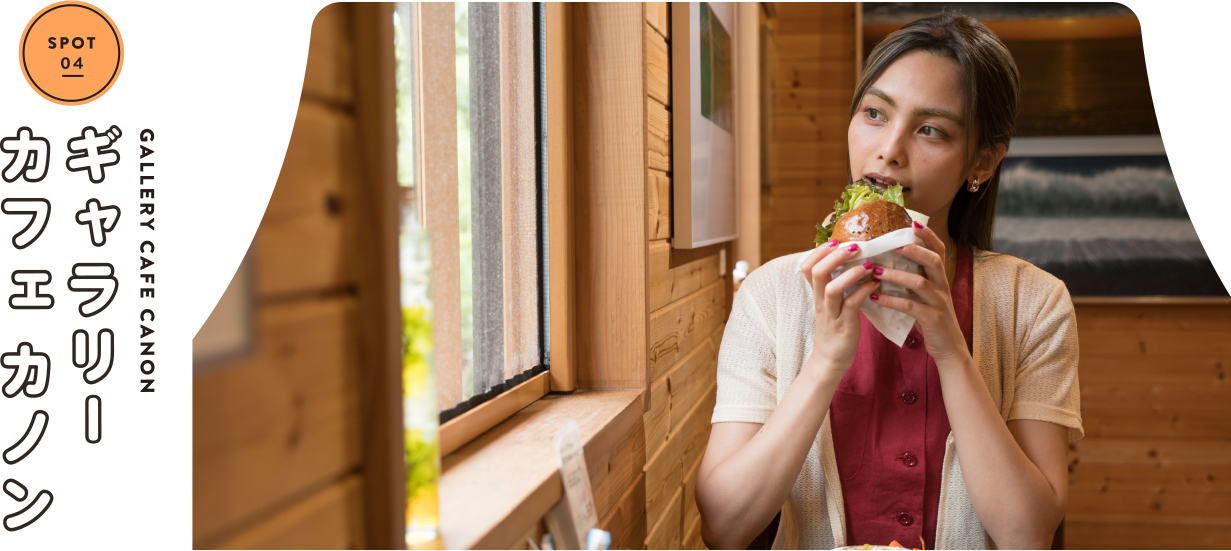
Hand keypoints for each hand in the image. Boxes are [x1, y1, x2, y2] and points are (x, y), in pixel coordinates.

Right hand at [798, 240, 879, 379]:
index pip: (807, 267)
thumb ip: (836, 285)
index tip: (835, 241)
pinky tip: (876, 283)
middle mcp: (821, 302)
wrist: (830, 361)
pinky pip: (851, 305)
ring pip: (832, 288)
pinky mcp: (845, 326)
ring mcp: (832, 314)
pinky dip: (863, 291)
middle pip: (817, 272)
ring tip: (868, 264)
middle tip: (854, 246)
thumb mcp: (830, 305)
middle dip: (835, 256)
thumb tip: (849, 263)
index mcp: (817, 294)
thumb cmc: (835, 329)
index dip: (819, 251)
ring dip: (851, 273)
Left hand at [869, 222, 968, 362]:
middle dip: (912, 250)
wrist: (948, 347)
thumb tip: (884, 262)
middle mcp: (942, 286)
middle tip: (889, 243)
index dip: (928, 236)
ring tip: (874, 272)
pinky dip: (892, 301)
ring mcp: (939, 302)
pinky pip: (911, 307)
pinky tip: (874, 298)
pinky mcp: (933, 319)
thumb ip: (911, 278)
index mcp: (939, 277)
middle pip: (932, 260)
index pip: (938, 250)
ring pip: (920, 283)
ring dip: (895, 276)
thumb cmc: (930, 317)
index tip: (912, 223)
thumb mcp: (924, 295)